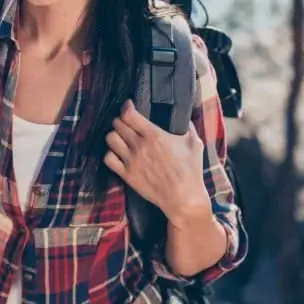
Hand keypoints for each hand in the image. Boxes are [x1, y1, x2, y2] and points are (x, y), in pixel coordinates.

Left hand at [105, 100, 211, 222]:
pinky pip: (108, 159)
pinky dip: (110, 153)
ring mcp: (131, 161)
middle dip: (120, 120)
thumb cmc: (191, 171)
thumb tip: (185, 116)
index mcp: (154, 135)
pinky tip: (117, 153)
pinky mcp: (127, 175)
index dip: (126, 107)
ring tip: (120, 136)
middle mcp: (139, 146)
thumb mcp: (194, 144)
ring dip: (114, 135)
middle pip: (117, 124)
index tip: (129, 105)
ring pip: (110, 139)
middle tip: (126, 122)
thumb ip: (188, 127)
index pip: (129, 114)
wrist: (183, 198)